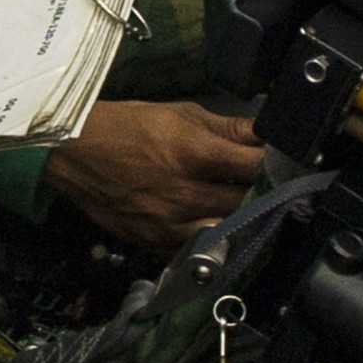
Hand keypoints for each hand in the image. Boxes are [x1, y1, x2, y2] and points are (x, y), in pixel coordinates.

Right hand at [42, 99, 261, 252]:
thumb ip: (230, 128)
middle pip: (247, 204)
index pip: (256, 166)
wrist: (72, 152)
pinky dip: (210, 239)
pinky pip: (196, 248)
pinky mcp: (153, 243)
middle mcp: (184, 194)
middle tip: (275, 190)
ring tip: (249, 212)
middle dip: (264, 196)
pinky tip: (217, 226)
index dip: (277, 166)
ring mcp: (168, 223)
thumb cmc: (129, 126)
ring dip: (241, 223)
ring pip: (226, 233)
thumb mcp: (182, 114)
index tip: (290, 165)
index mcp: (195, 154)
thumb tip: (268, 132)